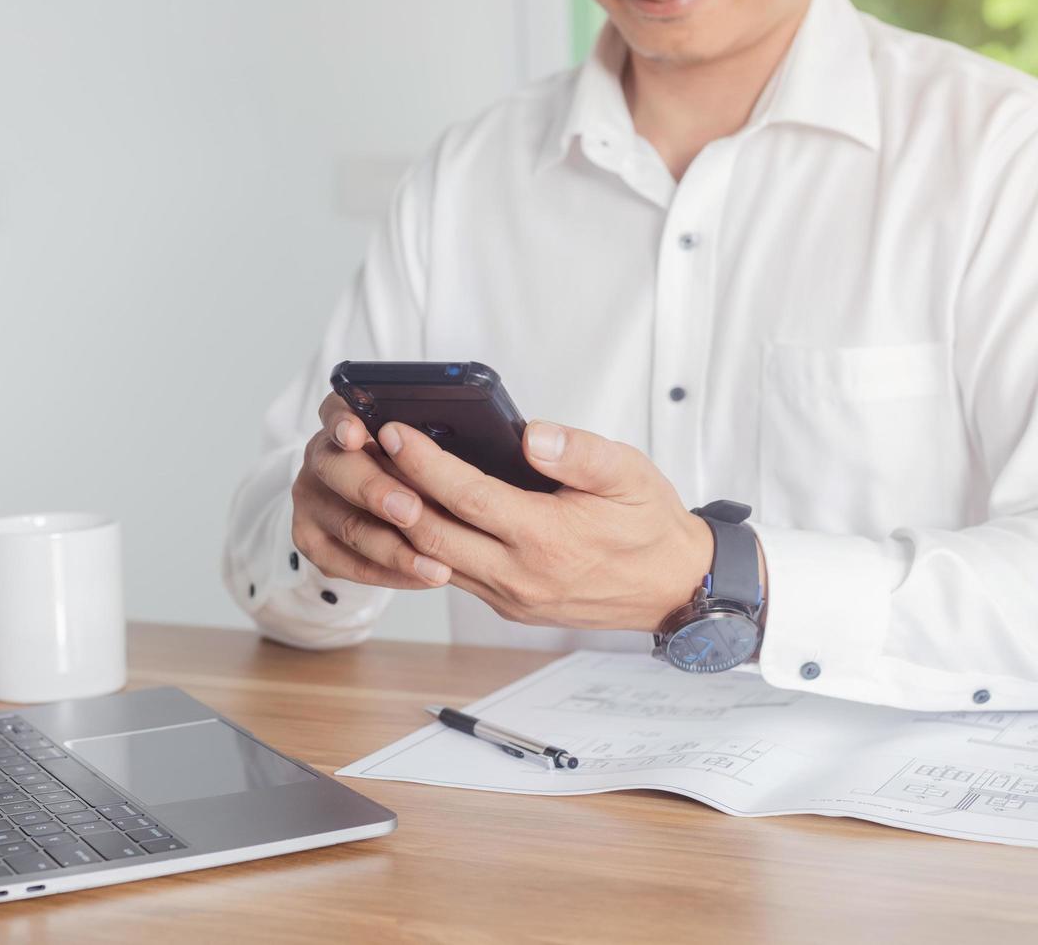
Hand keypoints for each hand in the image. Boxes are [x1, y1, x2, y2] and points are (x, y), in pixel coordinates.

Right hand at [289, 393, 452, 589]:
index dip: (342, 421)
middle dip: (375, 491)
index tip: (355, 434)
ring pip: (349, 525)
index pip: (335, 410)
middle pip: (337, 469)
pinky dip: (389, 573)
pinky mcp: (311, 539)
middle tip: (410, 510)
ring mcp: (312, 499)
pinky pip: (349, 563)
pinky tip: (422, 577)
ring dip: (395, 548)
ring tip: (434, 564)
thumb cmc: (414, 472)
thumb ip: (436, 444)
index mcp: (347, 421)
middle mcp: (322, 457)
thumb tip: (489, 446)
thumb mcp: (425, 450)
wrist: (382, 512)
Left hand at [374, 419, 715, 631]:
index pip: (467, 497)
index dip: (425, 463)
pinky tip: (412, 510)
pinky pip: (452, 574)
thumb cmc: (649, 525)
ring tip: (376, 476)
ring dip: (399, 522)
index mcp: (547, 539)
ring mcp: (510, 596)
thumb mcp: (630, 474)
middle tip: (364, 450)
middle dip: (392, 490)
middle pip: (432, 534)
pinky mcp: (507, 605)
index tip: (395, 432)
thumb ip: (581, 453)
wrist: (673, 588)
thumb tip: (532, 435)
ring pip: (433, 560)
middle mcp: (520, 575)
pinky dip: (424, 545)